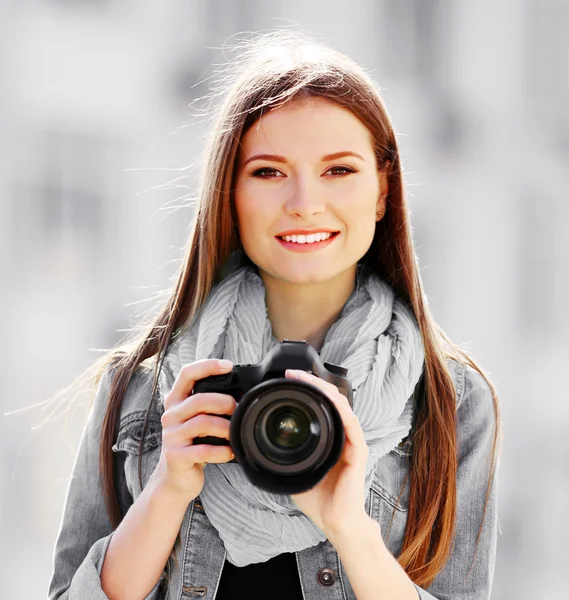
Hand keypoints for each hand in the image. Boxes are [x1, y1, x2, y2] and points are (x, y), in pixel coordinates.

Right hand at [150, 359, 236, 501]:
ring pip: (201, 423)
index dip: (207, 366)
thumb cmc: (193, 444)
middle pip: (198, 399)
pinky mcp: (175, 456)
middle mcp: (170, 415)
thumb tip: (241, 393)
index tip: (228, 365)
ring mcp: (171, 436)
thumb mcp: (197, 419)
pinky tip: (230, 452)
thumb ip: (209, 404)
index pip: (187, 374)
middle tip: (237, 409)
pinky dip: (221, 451)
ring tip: (236, 432)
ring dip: (225, 427)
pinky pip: (202, 451)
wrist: (175, 479)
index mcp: (176, 401)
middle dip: (223, 402)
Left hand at [285, 369, 371, 539]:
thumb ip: (282, 455)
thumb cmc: (318, 498)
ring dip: (325, 390)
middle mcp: (342, 435)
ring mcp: (352, 441)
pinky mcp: (358, 452)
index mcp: (329, 437)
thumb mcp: (294, 469)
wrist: (336, 522)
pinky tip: (329, 400)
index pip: (321, 403)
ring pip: (342, 406)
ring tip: (308, 379)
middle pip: (332, 398)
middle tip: (293, 373)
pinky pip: (351, 425)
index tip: (288, 378)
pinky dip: (340, 410)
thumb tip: (256, 445)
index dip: (307, 388)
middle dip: (314, 382)